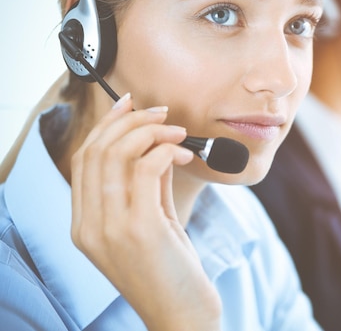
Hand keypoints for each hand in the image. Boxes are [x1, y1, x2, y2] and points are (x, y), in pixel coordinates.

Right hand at [70, 93, 220, 330]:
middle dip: (130, 120)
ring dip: (150, 131)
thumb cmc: (171, 272)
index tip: (130, 104)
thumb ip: (149, 185)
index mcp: (85, 225)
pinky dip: (165, 150)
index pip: (84, 159)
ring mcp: (110, 228)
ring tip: (177, 130)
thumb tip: (157, 144)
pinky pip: (146, 169)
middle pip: (96, 151)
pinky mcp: (139, 229)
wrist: (182, 317)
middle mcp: (89, 226)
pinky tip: (183, 152)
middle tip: (162, 112)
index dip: (106, 125)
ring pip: (115, 154)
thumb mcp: (153, 222)